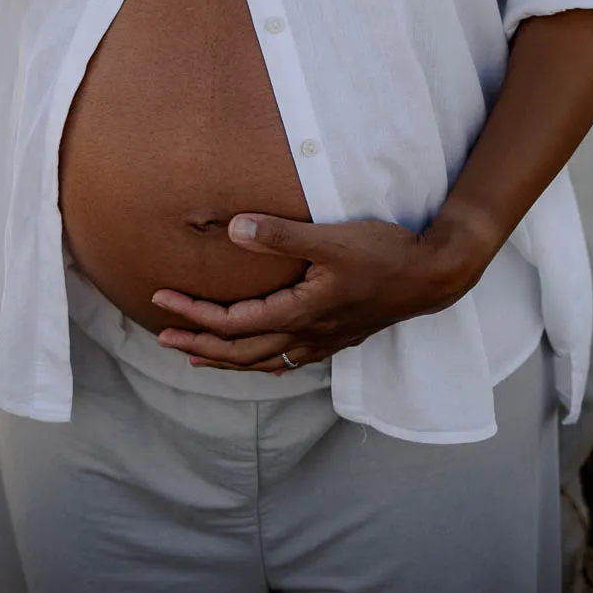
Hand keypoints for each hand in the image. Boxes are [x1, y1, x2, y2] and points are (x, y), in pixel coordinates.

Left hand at [151, 211, 493, 372]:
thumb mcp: (331, 238)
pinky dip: (263, 362)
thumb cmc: (385, 253)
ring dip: (226, 359)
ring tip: (197, 358)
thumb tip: (233, 229)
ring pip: (264, 361)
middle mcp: (308, 334)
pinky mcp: (338, 336)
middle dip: (199, 343)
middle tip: (162, 336)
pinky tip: (261, 360)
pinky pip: (289, 360)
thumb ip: (281, 235)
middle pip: (241, 351)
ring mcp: (324, 340)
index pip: (233, 323)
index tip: (160, 301)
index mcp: (300, 312)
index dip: (194, 314)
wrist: (432, 275)